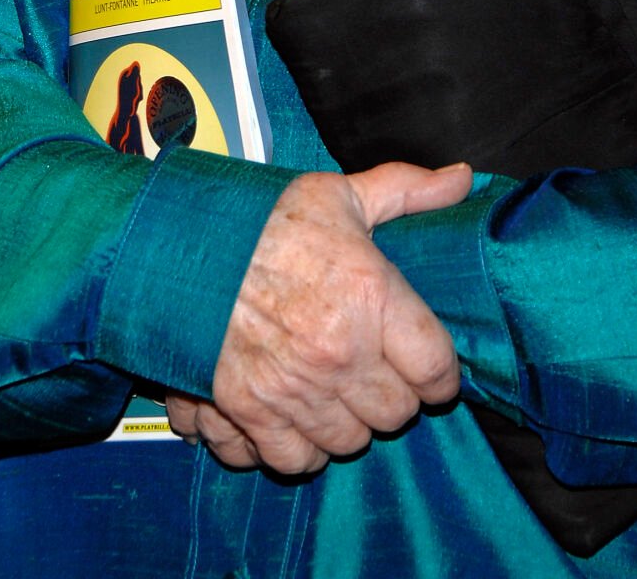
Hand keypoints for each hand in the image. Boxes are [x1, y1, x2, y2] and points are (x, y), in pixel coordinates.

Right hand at [166, 161, 471, 473]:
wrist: (173, 244)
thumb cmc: (261, 219)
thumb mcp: (339, 194)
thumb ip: (406, 190)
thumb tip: (462, 178)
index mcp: (370, 297)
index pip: (437, 369)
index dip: (439, 371)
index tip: (427, 365)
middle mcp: (337, 354)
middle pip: (396, 415)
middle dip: (390, 394)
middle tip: (372, 368)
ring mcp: (292, 390)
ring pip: (347, 442)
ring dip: (345, 420)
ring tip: (331, 388)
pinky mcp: (246, 414)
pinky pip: (290, 459)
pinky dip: (293, 442)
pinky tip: (290, 411)